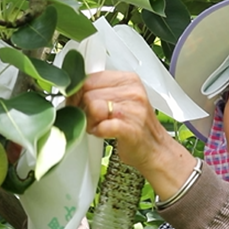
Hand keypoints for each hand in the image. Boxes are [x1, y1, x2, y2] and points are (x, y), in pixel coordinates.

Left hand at [69, 71, 196, 197]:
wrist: (155, 149)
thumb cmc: (135, 125)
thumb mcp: (120, 99)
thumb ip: (100, 90)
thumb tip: (73, 89)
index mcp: (129, 79)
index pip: (89, 78)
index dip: (78, 93)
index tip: (78, 103)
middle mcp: (133, 92)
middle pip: (88, 94)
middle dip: (84, 109)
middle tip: (93, 119)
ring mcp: (133, 110)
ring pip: (92, 108)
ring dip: (90, 121)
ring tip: (100, 126)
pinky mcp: (130, 128)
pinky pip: (102, 125)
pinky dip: (98, 131)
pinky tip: (104, 133)